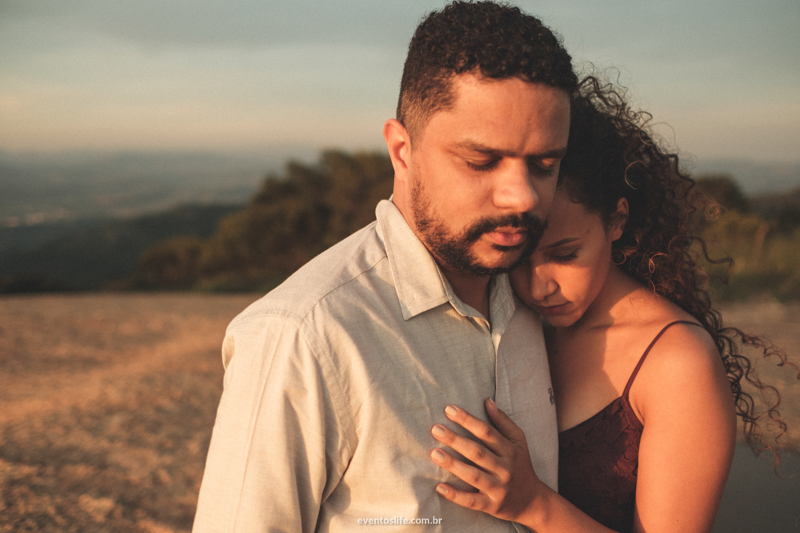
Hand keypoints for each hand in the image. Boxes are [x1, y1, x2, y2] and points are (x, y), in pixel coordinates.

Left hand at [429, 398, 543, 521]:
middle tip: (436, 429)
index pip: (487, 432)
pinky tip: (439, 487)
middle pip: (478, 452)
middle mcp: (505, 469)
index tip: (449, 409)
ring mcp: (498, 489)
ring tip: (434, 453)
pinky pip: (472, 501)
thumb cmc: (521, 465)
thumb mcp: (518, 442)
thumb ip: (503, 421)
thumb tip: (487, 400)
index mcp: (510, 451)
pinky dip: (456, 495)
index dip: (468, 420)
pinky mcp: (492, 506)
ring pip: (474, 476)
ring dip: (453, 465)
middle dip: (456, 440)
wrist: (533, 501)